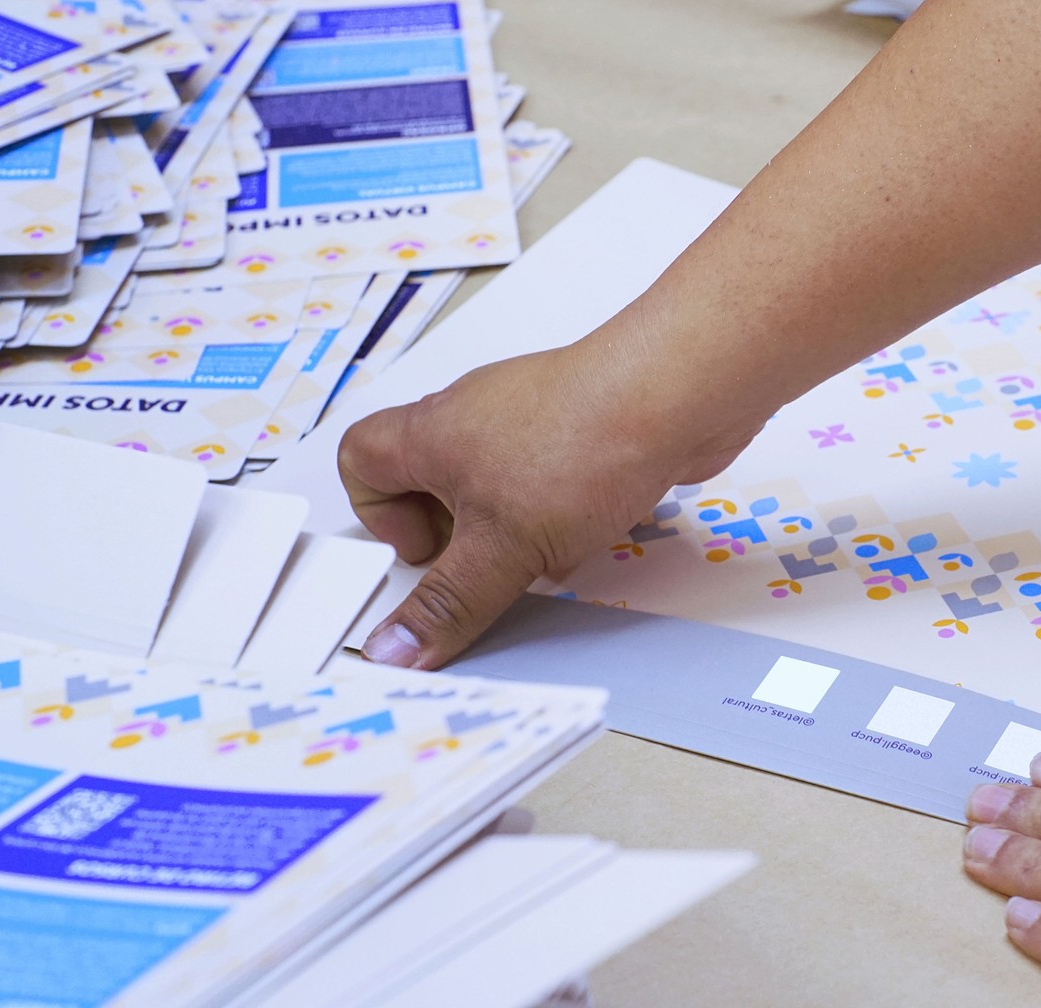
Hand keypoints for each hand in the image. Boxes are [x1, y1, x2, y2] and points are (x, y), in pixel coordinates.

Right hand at [337, 333, 757, 669]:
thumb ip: (449, 602)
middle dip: (458, 535)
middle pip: (433, 479)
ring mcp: (533, 418)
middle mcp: (475, 416)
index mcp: (430, 433)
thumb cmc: (581, 444)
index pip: (362, 460)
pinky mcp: (584, 428)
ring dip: (514, 529)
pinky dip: (563, 512)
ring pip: (499, 485)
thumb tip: (396, 647)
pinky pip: (554, 478)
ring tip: (545, 556)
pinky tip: (593, 534)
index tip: (426, 556)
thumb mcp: (501, 547)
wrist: (678, 394)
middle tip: (485, 567)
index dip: (379, 515)